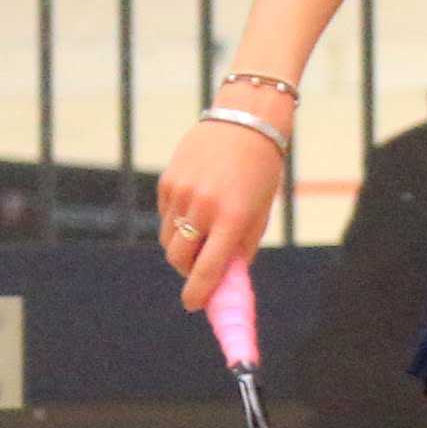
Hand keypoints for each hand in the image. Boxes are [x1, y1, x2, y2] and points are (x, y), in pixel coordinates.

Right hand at [154, 107, 290, 310]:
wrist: (245, 122)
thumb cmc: (260, 172)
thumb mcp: (259, 211)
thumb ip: (241, 247)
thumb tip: (223, 280)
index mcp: (233, 218)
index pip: (207, 269)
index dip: (198, 293)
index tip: (193, 305)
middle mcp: (203, 207)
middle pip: (179, 259)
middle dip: (188, 271)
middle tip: (201, 269)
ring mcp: (181, 193)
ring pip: (170, 239)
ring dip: (182, 247)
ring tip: (203, 233)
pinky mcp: (167, 181)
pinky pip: (166, 217)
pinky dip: (177, 223)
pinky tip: (196, 207)